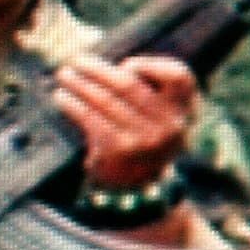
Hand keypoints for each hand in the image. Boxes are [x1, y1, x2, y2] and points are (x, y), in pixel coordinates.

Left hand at [54, 54, 197, 192]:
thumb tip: (106, 64)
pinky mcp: (119, 150)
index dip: (151, 65)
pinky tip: (62, 97)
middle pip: (130, 84)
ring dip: (80, 83)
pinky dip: (73, 104)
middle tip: (76, 59)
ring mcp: (145, 139)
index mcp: (186, 111)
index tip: (125, 65)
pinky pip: (91, 117)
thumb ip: (151, 90)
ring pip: (106, 99)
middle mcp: (170, 125)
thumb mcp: (162, 115)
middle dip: (98, 69)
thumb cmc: (144, 139)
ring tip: (64, 75)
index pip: (179, 77)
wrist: (138, 189)